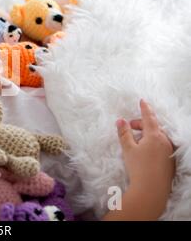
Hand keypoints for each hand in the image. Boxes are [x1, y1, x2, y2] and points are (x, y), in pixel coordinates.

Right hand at [102, 99, 174, 220]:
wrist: (151, 190)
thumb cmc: (138, 167)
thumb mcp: (128, 148)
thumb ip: (124, 133)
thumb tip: (121, 120)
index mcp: (155, 136)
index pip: (149, 118)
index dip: (145, 109)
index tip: (142, 101)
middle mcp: (165, 141)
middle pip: (153, 127)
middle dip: (141, 125)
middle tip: (129, 128)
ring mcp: (169, 151)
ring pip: (157, 137)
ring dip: (146, 135)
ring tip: (135, 142)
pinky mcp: (170, 161)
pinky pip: (161, 146)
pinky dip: (152, 144)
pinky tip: (143, 152)